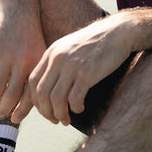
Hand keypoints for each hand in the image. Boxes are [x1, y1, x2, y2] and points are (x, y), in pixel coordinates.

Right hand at [0, 0, 45, 118]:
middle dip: (4, 109)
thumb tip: (33, 101)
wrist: (20, 8)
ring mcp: (7, 57)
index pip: (31, 95)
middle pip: (12, 96)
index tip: (15, 119)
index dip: (22, 111)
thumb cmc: (31, 35)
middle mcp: (24, 62)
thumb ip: (36, 73)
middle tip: (0, 114)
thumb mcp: (41, 52)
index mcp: (38, 64)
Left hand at [13, 18, 130, 125]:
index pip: (33, 81)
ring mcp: (72, 66)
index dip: (35, 100)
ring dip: (59, 114)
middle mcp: (58, 58)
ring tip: (66, 120)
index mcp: (52, 52)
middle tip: (55, 120)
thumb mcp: (71, 46)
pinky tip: (81, 108)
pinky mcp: (87, 73)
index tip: (44, 109)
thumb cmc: (97, 41)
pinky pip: (74, 99)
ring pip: (55, 99)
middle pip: (41, 93)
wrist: (119, 31)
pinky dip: (75, 108)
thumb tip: (49, 84)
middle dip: (46, 112)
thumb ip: (58, 60)